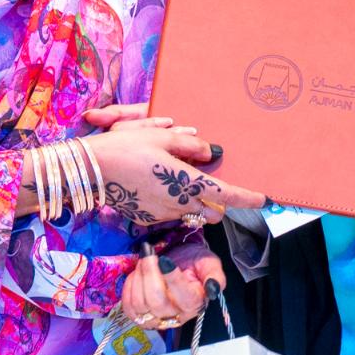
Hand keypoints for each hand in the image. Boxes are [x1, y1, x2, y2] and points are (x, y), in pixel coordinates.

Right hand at [80, 110, 264, 231]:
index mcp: (188, 183)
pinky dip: (172, 202)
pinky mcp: (147, 218)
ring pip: (191, 212)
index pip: (228, 195)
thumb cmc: (127, 147)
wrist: (90, 170)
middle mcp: (179, 204)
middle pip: (213, 211)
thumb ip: (191, 146)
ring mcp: (162, 214)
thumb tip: (211, 154)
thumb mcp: (161, 136)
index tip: (263, 199)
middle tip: (209, 181)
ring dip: (194, 200)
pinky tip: (155, 184)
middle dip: (219, 201)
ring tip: (175, 177)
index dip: (248, 198)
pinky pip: (170, 212)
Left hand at [120, 250, 223, 329]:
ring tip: (144, 260)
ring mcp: (157, 319)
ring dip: (138, 277)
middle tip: (149, 252)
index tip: (164, 259)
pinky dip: (129, 288)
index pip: (183, 296)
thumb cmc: (194, 263)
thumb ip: (215, 276)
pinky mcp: (140, 318)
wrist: (178, 265)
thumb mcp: (210, 264)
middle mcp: (176, 316)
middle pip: (156, 301)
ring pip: (140, 303)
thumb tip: (212, 290)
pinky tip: (137, 275)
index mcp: (195, 303)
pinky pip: (128, 307)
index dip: (171, 278)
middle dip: (149, 272)